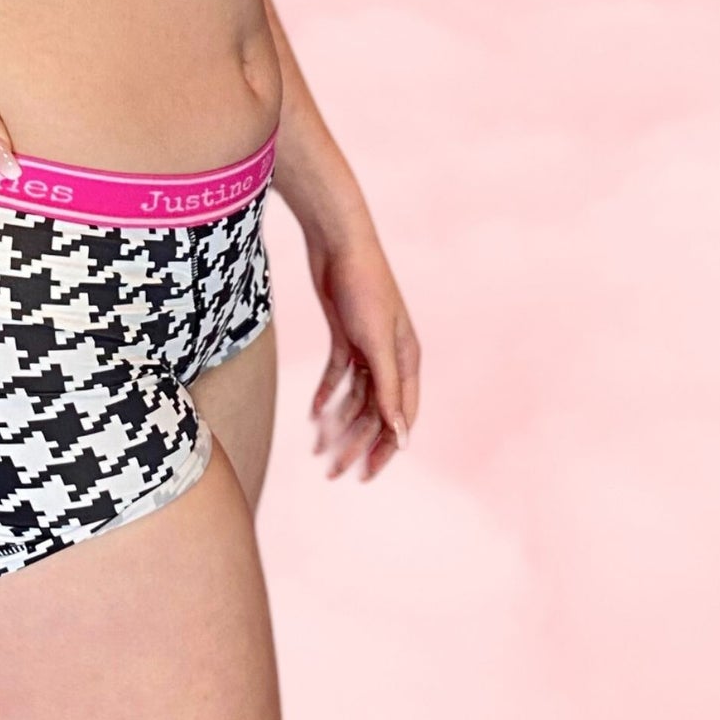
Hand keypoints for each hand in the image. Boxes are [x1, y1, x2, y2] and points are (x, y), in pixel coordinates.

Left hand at [306, 227, 420, 481]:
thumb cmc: (364, 287)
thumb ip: (389, 388)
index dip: (385, 449)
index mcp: (408, 360)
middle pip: (376, 412)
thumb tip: (401, 433)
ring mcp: (368, 347)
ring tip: (317, 451)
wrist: (337, 243)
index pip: (400, 417)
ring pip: (355, 398)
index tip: (366, 476)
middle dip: (355, 444)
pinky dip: (326, 396)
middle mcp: (392, 357)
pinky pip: (338, 376)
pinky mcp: (345, 337)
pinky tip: (312, 416)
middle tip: (333, 473)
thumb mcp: (375, 341)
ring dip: (338, 425)